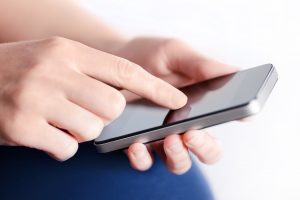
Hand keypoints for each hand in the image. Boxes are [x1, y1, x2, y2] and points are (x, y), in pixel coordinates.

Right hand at [0, 37, 186, 160]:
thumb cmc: (20, 70)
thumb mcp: (55, 58)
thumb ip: (89, 74)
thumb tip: (122, 99)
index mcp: (68, 51)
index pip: (125, 70)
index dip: (156, 87)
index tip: (177, 100)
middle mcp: (54, 71)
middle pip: (113, 107)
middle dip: (105, 116)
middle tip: (84, 112)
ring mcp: (37, 98)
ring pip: (92, 129)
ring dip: (80, 131)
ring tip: (59, 121)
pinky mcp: (22, 126)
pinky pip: (66, 148)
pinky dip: (62, 147)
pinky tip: (45, 134)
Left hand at [113, 37, 236, 173]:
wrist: (117, 58)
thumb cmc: (152, 57)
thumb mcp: (177, 54)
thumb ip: (202, 65)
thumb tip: (236, 72)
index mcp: (199, 105)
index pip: (224, 120)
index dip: (237, 120)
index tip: (238, 114)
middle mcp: (184, 125)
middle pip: (207, 151)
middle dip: (205, 147)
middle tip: (193, 133)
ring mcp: (161, 137)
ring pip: (178, 162)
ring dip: (178, 156)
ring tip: (169, 139)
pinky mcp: (137, 142)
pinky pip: (144, 161)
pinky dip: (142, 158)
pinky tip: (137, 145)